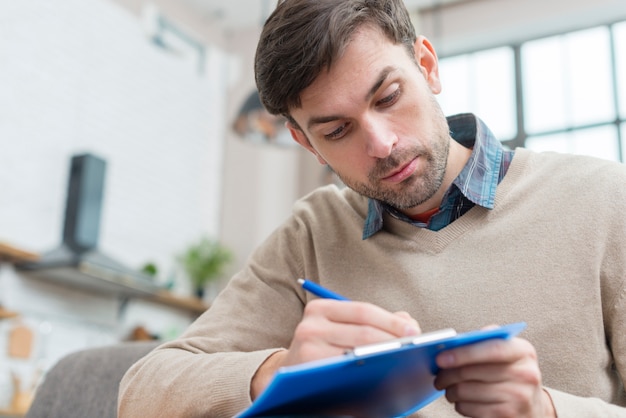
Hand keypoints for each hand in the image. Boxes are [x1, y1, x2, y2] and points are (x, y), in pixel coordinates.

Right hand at [251, 299, 419, 397]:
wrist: (287, 375)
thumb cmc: (323, 350)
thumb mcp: (343, 328)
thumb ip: (373, 322)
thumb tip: (407, 321)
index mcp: (321, 308)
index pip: (363, 311)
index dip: (391, 321)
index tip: (414, 331)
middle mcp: (311, 324)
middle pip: (363, 332)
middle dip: (394, 341)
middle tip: (416, 349)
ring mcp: (307, 348)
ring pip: (357, 353)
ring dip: (385, 357)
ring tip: (406, 360)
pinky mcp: (308, 370)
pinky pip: (346, 371)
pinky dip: (368, 372)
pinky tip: (384, 374)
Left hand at [433, 336, 555, 417]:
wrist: (532, 408)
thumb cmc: (510, 375)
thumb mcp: (508, 354)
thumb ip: (486, 341)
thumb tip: (455, 340)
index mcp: (523, 352)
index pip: (491, 348)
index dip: (463, 353)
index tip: (440, 358)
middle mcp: (526, 374)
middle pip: (472, 372)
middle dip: (447, 375)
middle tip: (438, 378)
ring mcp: (519, 397)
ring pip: (466, 391)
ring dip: (451, 391)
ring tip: (449, 390)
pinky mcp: (508, 417)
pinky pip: (470, 408)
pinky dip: (460, 405)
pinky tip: (462, 402)